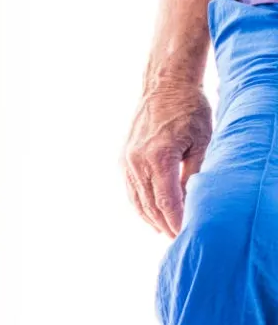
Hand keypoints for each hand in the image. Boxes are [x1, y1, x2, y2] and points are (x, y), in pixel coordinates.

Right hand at [123, 81, 211, 236]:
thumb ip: (194, 174)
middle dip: (164, 224)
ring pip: (137, 200)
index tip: (185, 233)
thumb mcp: (202, 142)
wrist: (164, 87)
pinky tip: (153, 212)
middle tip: (178, 237)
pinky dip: (141, 204)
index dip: (176, 220)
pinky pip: (131, 190)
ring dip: (151, 218)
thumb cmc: (188, 110)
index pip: (167, 201)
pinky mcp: (123, 159)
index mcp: (158, 157)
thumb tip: (191, 201)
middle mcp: (137, 162)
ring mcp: (127, 161)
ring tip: (165, 230)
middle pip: (149, 205)